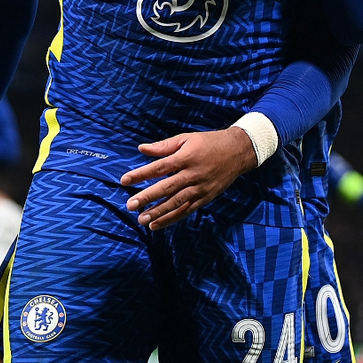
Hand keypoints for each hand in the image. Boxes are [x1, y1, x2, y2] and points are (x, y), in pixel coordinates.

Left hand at [120, 126, 256, 229]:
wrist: (238, 152)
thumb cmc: (209, 143)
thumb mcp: (187, 138)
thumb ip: (163, 146)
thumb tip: (141, 148)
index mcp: (186, 157)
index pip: (159, 167)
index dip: (141, 174)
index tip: (124, 180)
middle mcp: (192, 174)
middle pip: (166, 188)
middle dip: (147, 197)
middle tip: (130, 205)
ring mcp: (199, 188)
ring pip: (176, 203)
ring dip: (158, 212)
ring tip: (141, 219)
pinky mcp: (205, 198)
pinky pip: (186, 210)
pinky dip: (171, 218)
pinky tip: (157, 224)